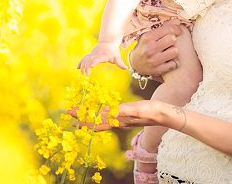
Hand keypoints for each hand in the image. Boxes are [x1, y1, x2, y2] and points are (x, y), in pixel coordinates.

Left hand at [67, 100, 185, 131]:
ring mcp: (121, 121)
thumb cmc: (151, 111)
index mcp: (118, 120)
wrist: (162, 114)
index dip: (83, 117)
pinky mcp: (125, 117)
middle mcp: (117, 122)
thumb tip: (110, 112)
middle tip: (69, 112)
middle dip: (82, 118)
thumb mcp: (137, 109)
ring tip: (80, 114)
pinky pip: (108, 117)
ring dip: (89, 117)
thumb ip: (125, 111)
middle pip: (95, 122)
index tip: (71, 112)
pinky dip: (100, 115)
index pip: (96, 121)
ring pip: (101, 121)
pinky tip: (99, 112)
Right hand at [77, 42, 126, 74]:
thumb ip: (120, 63)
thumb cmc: (113, 51)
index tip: (90, 66)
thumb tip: (126, 68)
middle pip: (90, 60)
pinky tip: (78, 68)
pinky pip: (84, 58)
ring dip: (83, 66)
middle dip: (87, 66)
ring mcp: (92, 54)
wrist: (108, 42)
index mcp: (103, 55)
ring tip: (83, 73)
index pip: (98, 58)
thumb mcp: (117, 56)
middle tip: (86, 75)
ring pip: (86, 59)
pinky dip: (81, 62)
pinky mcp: (90, 55)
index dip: (94, 62)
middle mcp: (96, 54)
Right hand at [130, 19, 181, 76]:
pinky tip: (169, 60)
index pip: (169, 29)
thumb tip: (178, 21)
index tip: (177, 30)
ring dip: (174, 51)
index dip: (176, 29)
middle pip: (172, 39)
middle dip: (174, 39)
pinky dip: (173, 62)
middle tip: (172, 41)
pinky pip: (174, 64)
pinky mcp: (158, 70)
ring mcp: (154, 60)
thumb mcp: (150, 35)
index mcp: (148, 37)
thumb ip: (164, 27)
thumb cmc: (145, 46)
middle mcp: (150, 49)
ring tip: (170, 51)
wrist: (135, 64)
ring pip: (175, 51)